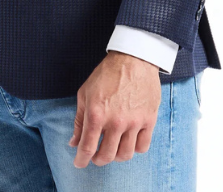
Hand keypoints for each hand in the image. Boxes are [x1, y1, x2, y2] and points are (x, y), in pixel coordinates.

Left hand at [68, 50, 160, 167]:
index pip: (87, 148)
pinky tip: (129, 141)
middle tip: (96, 155)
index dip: (81, 160)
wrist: (133, 58)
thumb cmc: (107, 73)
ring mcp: (133, 122)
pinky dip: (134, 149)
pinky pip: (142, 147)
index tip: (79, 163)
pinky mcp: (149, 120)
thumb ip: (79, 119)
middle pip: (106, 156)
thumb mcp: (85, 93)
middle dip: (98, 159)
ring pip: (124, 155)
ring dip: (116, 156)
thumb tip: (74, 142)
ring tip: (113, 148)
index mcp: (96, 113)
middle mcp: (115, 121)